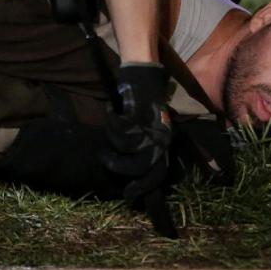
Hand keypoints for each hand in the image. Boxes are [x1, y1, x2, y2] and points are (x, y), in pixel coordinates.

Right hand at [101, 63, 171, 202]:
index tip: (128, 195)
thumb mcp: (147, 128)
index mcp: (164, 142)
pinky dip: (111, 121)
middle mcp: (161, 136)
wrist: (144, 74)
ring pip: (128, 147)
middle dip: (121, 167)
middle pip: (142, 165)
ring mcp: (150, 124)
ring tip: (106, 134)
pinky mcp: (138, 112)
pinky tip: (109, 112)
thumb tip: (132, 171)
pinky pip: (120, 128)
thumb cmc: (142, 103)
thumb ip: (143, 147)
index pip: (159, 172)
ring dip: (112, 143)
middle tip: (105, 159)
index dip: (144, 186)